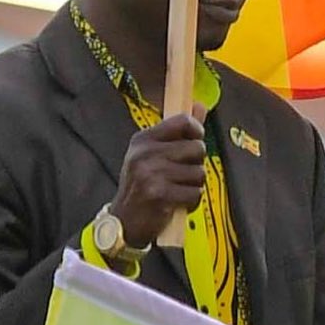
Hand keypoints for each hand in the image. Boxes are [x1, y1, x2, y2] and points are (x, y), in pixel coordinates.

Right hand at [112, 108, 208, 250]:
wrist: (124, 219)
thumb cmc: (143, 184)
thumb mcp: (152, 154)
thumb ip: (178, 131)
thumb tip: (200, 105)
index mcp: (143, 139)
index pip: (183, 121)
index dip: (196, 130)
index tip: (195, 140)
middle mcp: (145, 153)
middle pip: (197, 148)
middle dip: (195, 164)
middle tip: (179, 174)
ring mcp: (151, 173)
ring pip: (199, 173)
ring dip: (192, 186)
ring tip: (175, 190)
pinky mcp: (159, 194)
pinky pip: (195, 194)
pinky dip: (190, 202)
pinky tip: (175, 202)